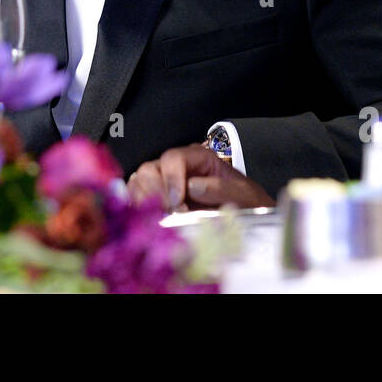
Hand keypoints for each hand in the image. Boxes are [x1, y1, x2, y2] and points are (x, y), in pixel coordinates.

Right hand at [127, 143, 274, 211]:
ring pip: (138, 183)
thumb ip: (222, 188)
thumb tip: (193, 186)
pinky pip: (135, 200)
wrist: (246, 218)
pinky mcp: (157, 201)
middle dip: (155, 194)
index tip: (177, 203)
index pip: (173, 158)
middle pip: (149, 169)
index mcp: (198, 158)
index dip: (171, 179)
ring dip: (145, 204)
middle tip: (171, 215)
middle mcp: (177, 168)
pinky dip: (138, 211)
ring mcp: (164, 183)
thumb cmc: (245, 204)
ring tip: (162, 220)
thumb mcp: (244, 195)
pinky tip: (152, 223)